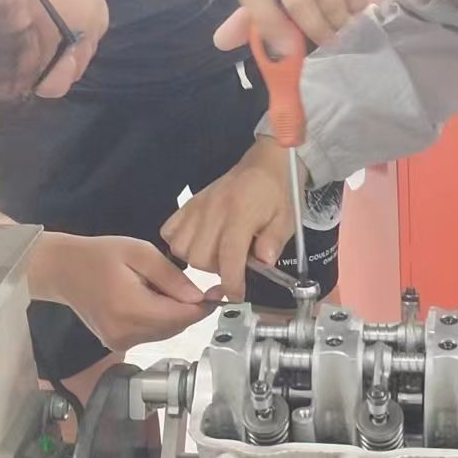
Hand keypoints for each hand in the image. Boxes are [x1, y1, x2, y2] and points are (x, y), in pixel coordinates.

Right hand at [27, 233, 212, 350]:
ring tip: (161, 288)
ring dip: (174, 314)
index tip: (216, 291)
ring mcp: (119, 342)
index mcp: (130, 308)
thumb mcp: (139, 253)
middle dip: (189, 308)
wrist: (63, 269)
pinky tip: (150, 299)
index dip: (203, 306)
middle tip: (190, 284)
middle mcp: (124, 332)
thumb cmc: (99, 255)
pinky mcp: (117, 344)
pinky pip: (152, 334)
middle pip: (175, 327)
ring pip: (166, 332)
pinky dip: (159, 319)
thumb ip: (171, 277)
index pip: (180, 316)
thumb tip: (199, 297)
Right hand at [161, 138, 297, 298]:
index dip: (231, 282)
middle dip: (215, 270)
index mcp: (241, 212)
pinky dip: (179, 242)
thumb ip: (274, 242)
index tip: (236, 294)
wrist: (266, 163)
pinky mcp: (190, 203)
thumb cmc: (278, 191)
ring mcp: (198, 206)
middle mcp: (215, 209)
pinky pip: (169, 230)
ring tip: (216, 253)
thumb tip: (264, 263)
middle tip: (232, 264)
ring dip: (197, 258)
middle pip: (199, 257)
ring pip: (181, 247)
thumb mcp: (288, 219)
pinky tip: (198, 242)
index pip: (229, 256)